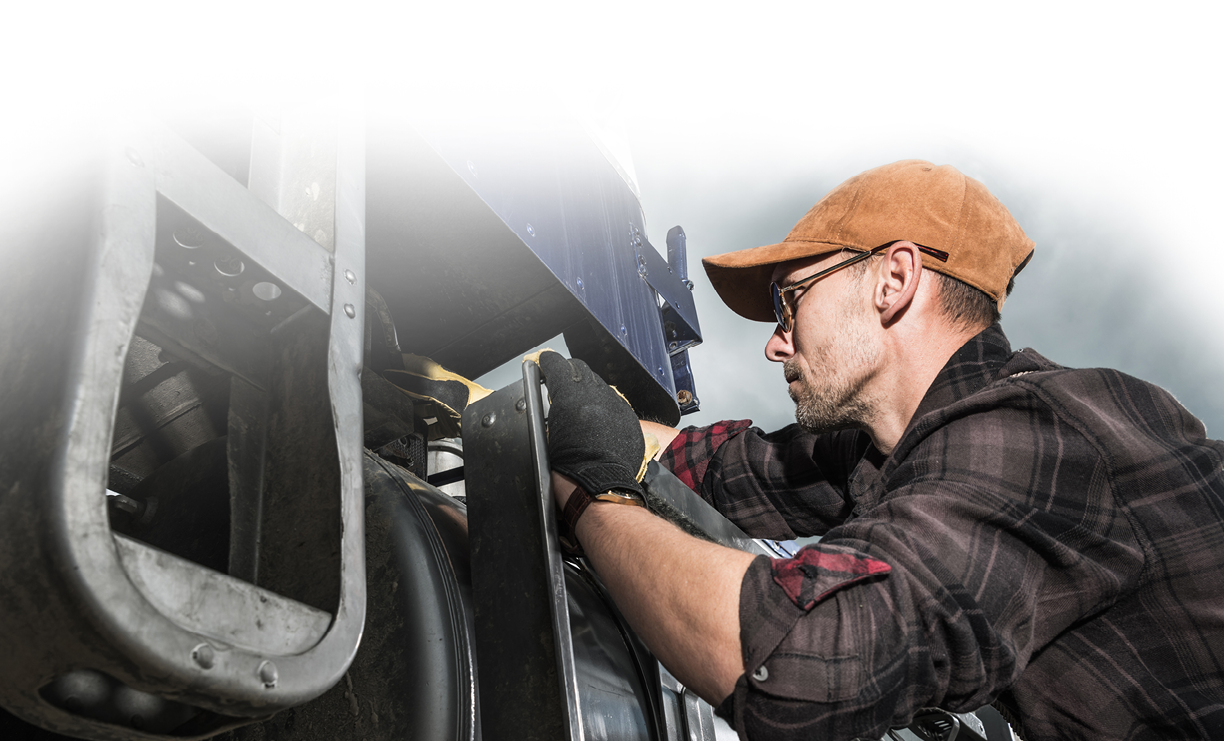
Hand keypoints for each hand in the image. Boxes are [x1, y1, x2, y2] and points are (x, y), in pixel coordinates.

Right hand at [536, 352, 644, 498]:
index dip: (549, 363)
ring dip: (588, 391)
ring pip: (599, 385)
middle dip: (569, 374)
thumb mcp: (546, 434)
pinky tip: (597, 421)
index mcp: (570, 396)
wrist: (598, 488)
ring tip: (579, 407)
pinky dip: (605, 407)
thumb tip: (553, 396)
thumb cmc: (569, 469)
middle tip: (560, 383)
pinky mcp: (629, 418)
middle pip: (580, 370)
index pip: (558, 365)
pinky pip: (615, 404)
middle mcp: (595, 395)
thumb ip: (552, 406)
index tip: (545, 363)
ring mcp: (615, 405)